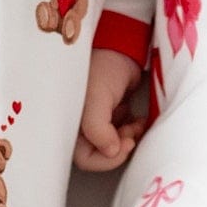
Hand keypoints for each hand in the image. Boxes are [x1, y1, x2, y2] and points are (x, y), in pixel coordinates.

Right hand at [74, 49, 145, 171]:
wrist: (120, 47)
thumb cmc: (101, 68)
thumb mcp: (96, 99)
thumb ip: (98, 129)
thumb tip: (111, 151)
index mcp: (69, 124)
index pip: (85, 159)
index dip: (106, 159)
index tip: (125, 144)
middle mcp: (81, 127)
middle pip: (101, 154)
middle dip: (120, 147)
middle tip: (132, 135)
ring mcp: (97, 122)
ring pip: (115, 145)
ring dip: (128, 138)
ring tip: (136, 123)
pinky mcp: (112, 116)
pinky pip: (122, 134)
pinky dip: (132, 130)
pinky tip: (137, 119)